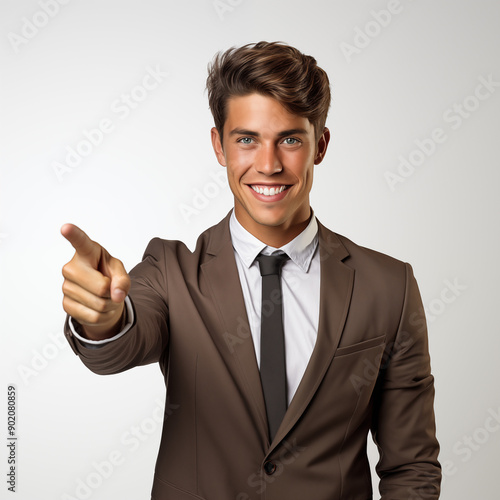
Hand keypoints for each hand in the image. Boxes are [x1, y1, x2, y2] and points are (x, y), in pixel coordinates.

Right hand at [61, 224, 129, 339]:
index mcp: (87, 252)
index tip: (66, 228)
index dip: (73, 235)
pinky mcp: (66, 304)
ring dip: (109, 305)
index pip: (80, 242)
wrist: (101, 295)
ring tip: (105, 297)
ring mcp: (66, 286)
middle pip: (101, 287)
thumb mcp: (120, 272)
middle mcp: (71, 267)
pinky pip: (93, 316)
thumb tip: (116, 295)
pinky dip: (103, 316)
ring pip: (99, 304)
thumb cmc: (108, 275)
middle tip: (110, 288)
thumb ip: (123, 280)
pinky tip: (98, 307)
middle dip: (112, 292)